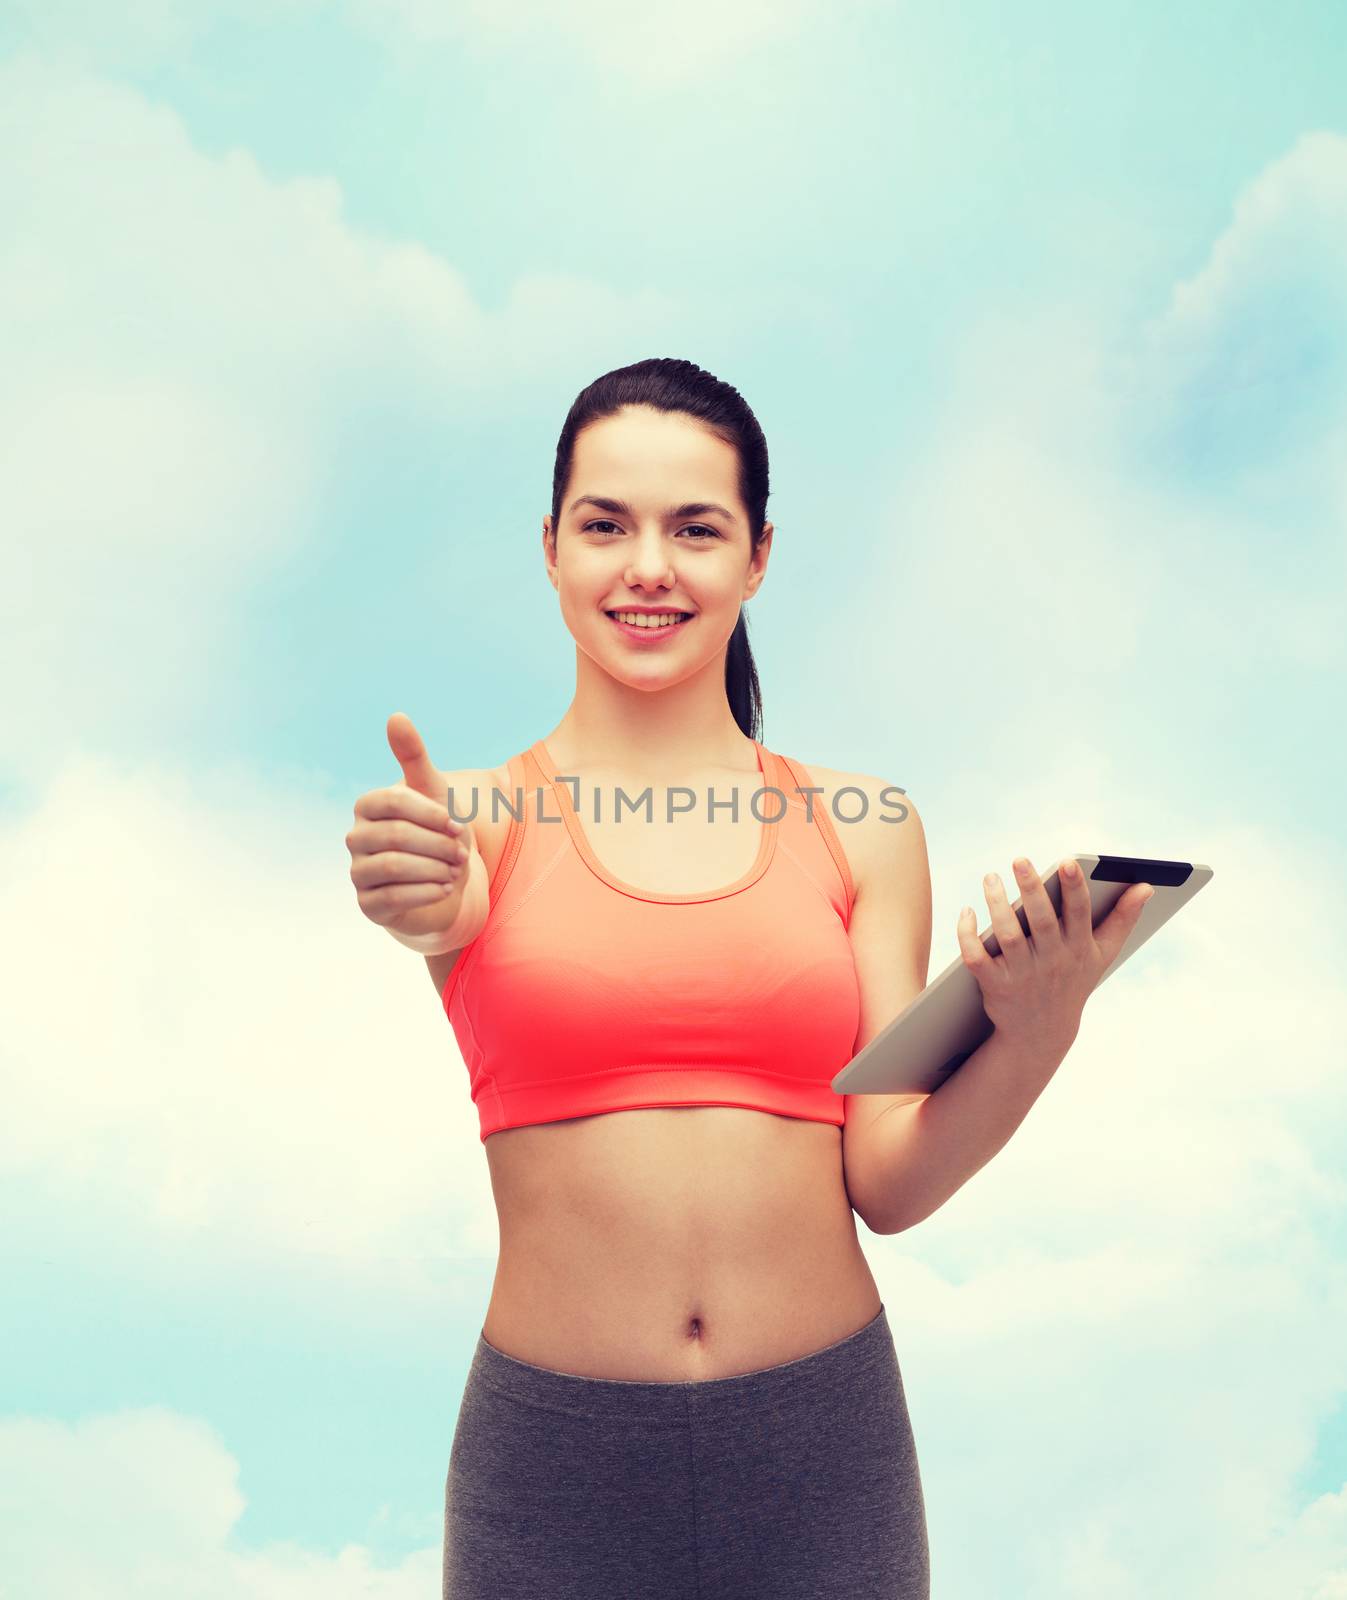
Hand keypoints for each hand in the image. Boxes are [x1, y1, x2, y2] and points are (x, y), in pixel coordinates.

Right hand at [345, 712, 477, 940]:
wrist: (443, 885)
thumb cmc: (437, 834)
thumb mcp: (433, 793)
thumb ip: (414, 756)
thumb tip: (396, 716)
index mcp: (368, 806)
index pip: (393, 802)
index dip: (430, 814)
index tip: (457, 825)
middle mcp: (355, 838)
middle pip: (396, 836)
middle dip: (437, 846)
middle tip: (461, 854)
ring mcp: (358, 872)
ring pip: (394, 867)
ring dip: (434, 869)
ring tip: (454, 871)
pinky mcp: (368, 905)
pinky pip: (394, 897)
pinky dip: (427, 892)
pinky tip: (445, 888)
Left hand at [957, 856, 1153, 1054]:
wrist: (1041, 1032)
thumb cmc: (1072, 980)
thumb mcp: (1102, 954)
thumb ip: (1123, 919)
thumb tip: (1147, 886)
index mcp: (1078, 947)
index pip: (1079, 913)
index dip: (1074, 887)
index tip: (1067, 861)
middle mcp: (1052, 959)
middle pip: (1041, 920)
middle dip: (1032, 888)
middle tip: (1020, 859)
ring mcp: (1022, 973)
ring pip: (1007, 934)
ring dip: (997, 904)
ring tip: (991, 877)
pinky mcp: (995, 984)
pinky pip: (977, 957)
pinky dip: (968, 935)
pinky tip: (967, 911)